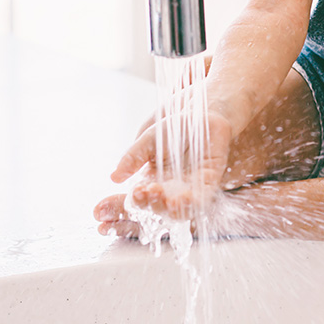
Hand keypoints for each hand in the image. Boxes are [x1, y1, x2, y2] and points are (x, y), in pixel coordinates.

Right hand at [108, 81, 234, 218]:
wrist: (201, 115)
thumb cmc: (174, 128)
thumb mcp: (149, 140)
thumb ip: (132, 158)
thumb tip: (114, 177)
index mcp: (153, 181)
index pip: (141, 198)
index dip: (137, 199)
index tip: (136, 192)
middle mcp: (171, 189)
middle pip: (159, 207)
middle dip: (154, 204)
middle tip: (150, 192)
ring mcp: (190, 188)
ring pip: (181, 208)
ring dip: (175, 208)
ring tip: (170, 202)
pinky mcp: (209, 182)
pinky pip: (203, 197)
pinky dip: (195, 201)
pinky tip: (187, 198)